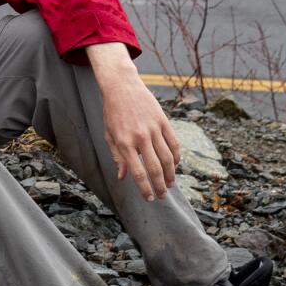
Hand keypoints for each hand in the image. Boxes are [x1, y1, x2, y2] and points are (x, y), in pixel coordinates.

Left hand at [87, 45, 180, 200]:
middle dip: (160, 186)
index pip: (137, 172)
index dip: (144, 188)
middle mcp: (140, 137)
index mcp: (124, 142)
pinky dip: (177, 157)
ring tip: (170, 184)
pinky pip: (174, 143)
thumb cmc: (112, 113)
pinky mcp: (163, 121)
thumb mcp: (109, 135)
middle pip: (155, 168)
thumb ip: (117, 157)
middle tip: (162, 195)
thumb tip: (123, 177)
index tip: (149, 198)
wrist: (122, 87)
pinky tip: (175, 166)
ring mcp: (153, 128)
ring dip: (171, 175)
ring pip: (168, 158)